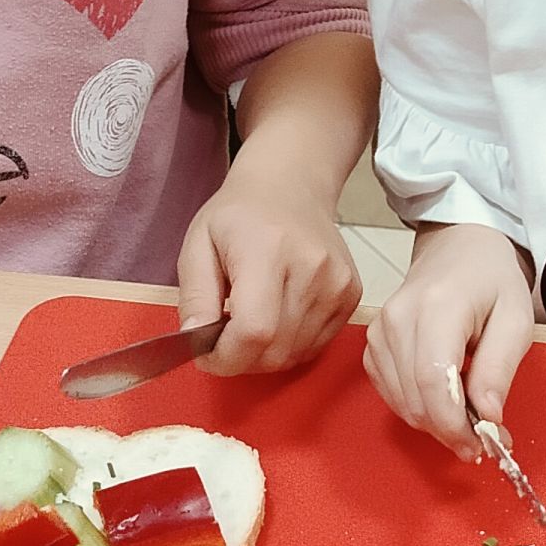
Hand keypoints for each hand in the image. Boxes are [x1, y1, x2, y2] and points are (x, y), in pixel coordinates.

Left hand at [177, 156, 362, 376]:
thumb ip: (194, 296)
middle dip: (240, 358)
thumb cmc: (240, 214)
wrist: (291, 187)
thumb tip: (195, 342)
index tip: (207, 352)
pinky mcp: (351, 295)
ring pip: (294, 355)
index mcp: (268, 251)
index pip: (254, 331)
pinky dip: (289, 345)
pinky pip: (315, 346)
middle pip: (275, 351)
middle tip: (224, 335)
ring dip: (264, 354)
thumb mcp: (198, 245)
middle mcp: (312, 268)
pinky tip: (275, 317)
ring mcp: (337, 284)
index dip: (226, 357)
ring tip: (249, 320)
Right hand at [363, 223, 534, 460]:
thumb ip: (499, 368)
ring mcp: (379, 332)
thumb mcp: (516, 319)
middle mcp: (398, 319)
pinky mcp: (373, 344)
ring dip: (436, 423)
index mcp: (437, 307)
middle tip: (486, 438)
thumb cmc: (491, 280)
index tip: (482, 444)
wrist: (459, 248)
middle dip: (450, 430)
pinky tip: (445, 399)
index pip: (433, 381)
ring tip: (470, 418)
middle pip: (415, 399)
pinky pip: (392, 394)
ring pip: (402, 403)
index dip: (454, 424)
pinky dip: (419, 408)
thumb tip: (488, 416)